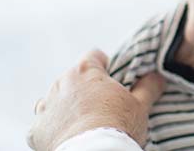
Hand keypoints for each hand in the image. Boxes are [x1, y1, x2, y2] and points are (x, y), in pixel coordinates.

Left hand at [27, 49, 164, 150]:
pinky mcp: (36, 130)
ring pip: (56, 100)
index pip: (94, 56)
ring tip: (85, 124)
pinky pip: (44, 124)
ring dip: (67, 107)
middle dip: (86, 89)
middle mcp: (61, 83)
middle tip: (104, 106)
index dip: (105, 66)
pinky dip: (55, 129)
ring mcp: (45, 107)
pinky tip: (70, 137)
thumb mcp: (140, 105)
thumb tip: (157, 76)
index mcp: (86, 71)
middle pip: (74, 79)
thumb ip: (148, 86)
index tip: (113, 80)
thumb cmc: (118, 126)